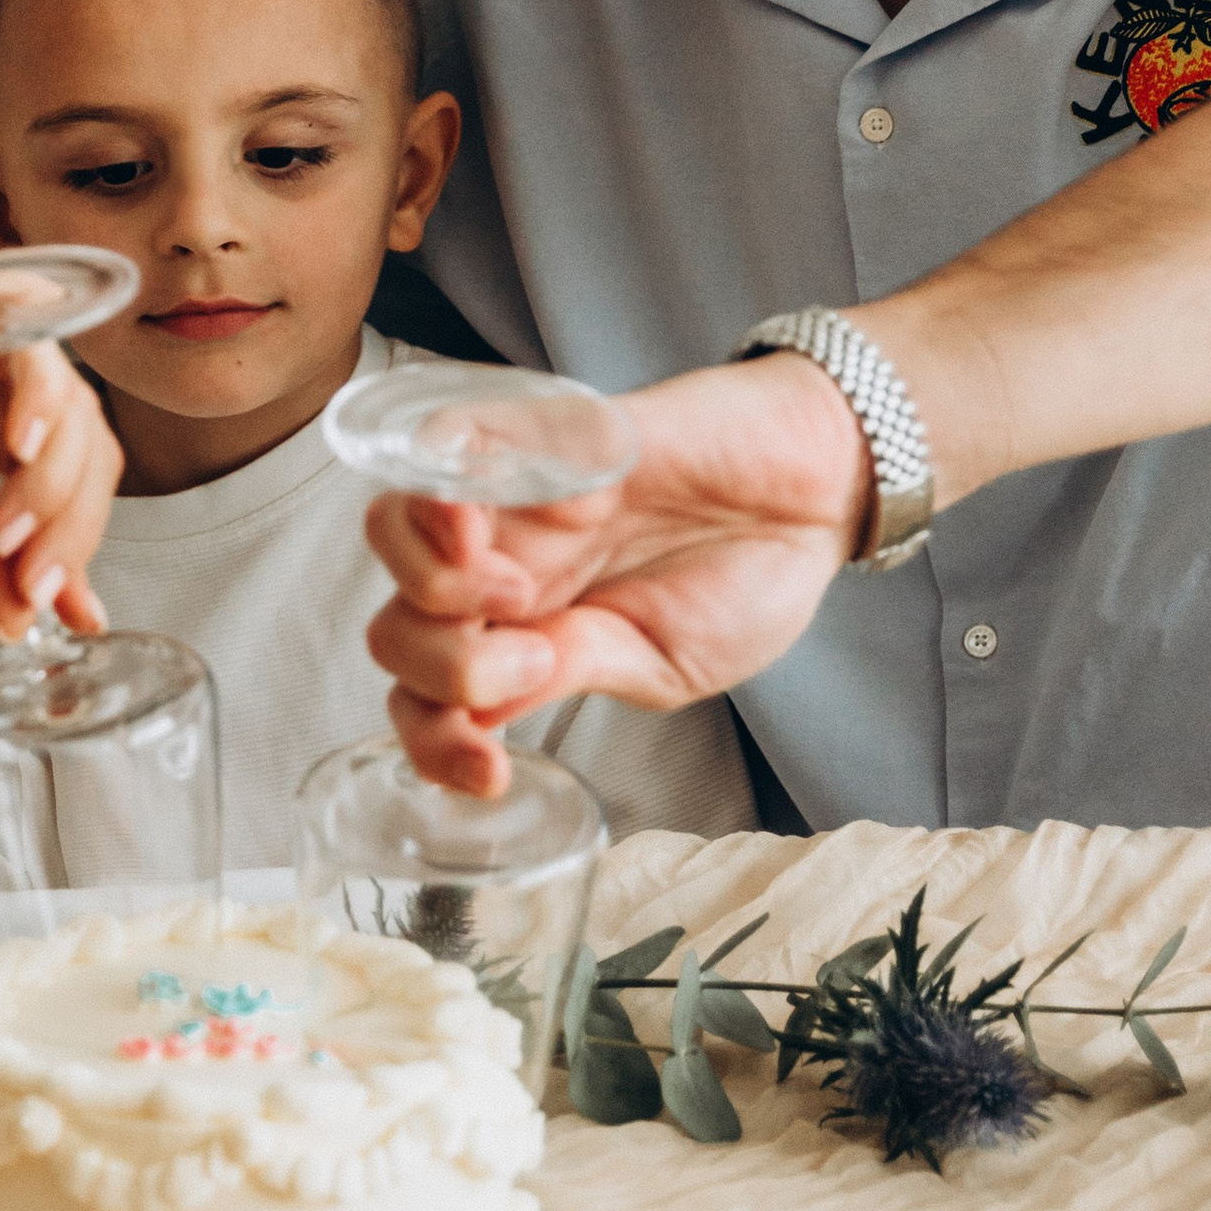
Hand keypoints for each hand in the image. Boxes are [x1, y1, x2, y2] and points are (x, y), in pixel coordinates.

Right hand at [0, 293, 119, 633]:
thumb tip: (25, 617)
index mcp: (10, 431)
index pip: (82, 486)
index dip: (79, 547)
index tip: (59, 610)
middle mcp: (12, 387)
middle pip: (89, 449)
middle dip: (70, 526)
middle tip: (31, 581)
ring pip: (69, 406)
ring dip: (51, 480)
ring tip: (6, 533)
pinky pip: (28, 348)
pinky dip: (37, 399)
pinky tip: (19, 450)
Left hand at [365, 352, 871, 790]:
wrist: (818, 490)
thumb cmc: (748, 575)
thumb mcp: (661, 663)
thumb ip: (570, 674)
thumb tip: (477, 718)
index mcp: (529, 640)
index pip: (427, 698)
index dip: (432, 742)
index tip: (490, 773)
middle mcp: (504, 575)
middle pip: (392, 626)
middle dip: (440, 667)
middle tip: (535, 661)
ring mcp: (514, 506)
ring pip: (392, 534)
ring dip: (429, 582)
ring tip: (519, 593)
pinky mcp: (541, 437)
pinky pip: (443, 443)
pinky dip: (435, 487)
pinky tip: (480, 525)